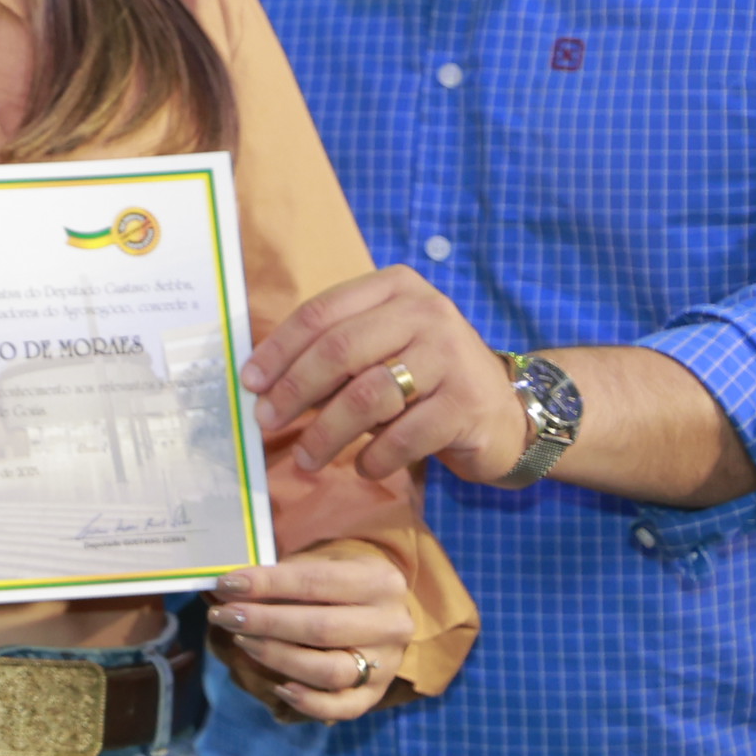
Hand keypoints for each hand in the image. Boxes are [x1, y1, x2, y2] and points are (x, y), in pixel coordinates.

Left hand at [210, 550, 416, 719]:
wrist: (378, 605)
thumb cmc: (336, 580)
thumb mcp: (318, 563)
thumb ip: (280, 577)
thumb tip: (230, 591)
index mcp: (379, 582)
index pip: (316, 582)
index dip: (267, 584)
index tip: (227, 585)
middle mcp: (391, 624)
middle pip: (321, 629)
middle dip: (264, 623)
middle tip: (223, 615)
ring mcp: (387, 663)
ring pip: (330, 671)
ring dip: (278, 658)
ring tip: (242, 641)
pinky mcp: (378, 693)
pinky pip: (344, 708)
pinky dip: (309, 703)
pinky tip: (279, 688)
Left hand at [243, 268, 527, 484]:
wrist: (506, 411)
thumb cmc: (424, 378)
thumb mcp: (380, 349)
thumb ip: (332, 354)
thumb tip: (263, 385)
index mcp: (396, 287)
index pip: (320, 313)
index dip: (278, 350)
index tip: (249, 383)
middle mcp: (427, 312)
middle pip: (338, 351)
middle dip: (294, 391)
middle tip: (266, 421)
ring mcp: (451, 356)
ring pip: (367, 396)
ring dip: (326, 432)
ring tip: (306, 457)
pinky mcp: (467, 404)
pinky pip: (403, 436)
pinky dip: (374, 456)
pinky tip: (362, 467)